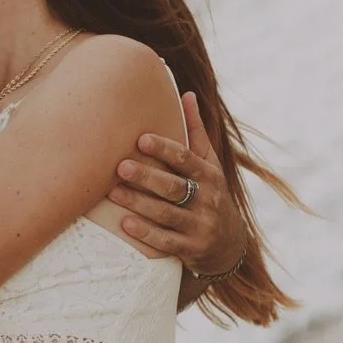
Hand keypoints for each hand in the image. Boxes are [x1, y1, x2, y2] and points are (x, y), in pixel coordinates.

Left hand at [109, 91, 245, 274]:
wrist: (228, 244)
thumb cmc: (209, 194)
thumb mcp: (209, 164)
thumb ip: (196, 132)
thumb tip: (187, 93)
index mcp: (209, 175)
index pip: (187, 159)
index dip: (165, 150)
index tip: (141, 139)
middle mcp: (208, 200)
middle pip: (175, 187)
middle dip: (148, 176)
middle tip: (120, 166)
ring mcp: (200, 226)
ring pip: (167, 214)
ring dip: (140, 203)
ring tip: (114, 192)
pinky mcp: (192, 249)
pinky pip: (166, 241)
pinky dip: (146, 233)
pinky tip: (125, 224)